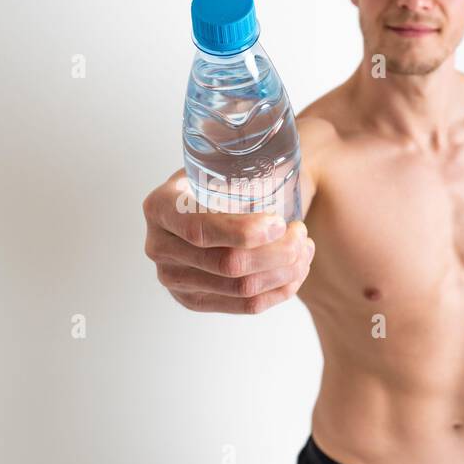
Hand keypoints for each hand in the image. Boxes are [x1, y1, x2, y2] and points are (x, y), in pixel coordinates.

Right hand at [142, 170, 314, 314]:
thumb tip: (275, 157)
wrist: (202, 203)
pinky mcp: (195, 300)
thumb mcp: (215, 161)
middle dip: (277, 252)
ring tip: (304, 249)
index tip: (280, 222)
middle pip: (227, 264)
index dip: (244, 232)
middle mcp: (159, 246)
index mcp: (159, 207)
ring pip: (241, 289)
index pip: (200, 229)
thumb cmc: (216, 177)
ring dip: (284, 271)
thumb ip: (234, 160)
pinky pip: (245, 306)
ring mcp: (174, 279)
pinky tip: (297, 272)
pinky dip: (279, 291)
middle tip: (301, 233)